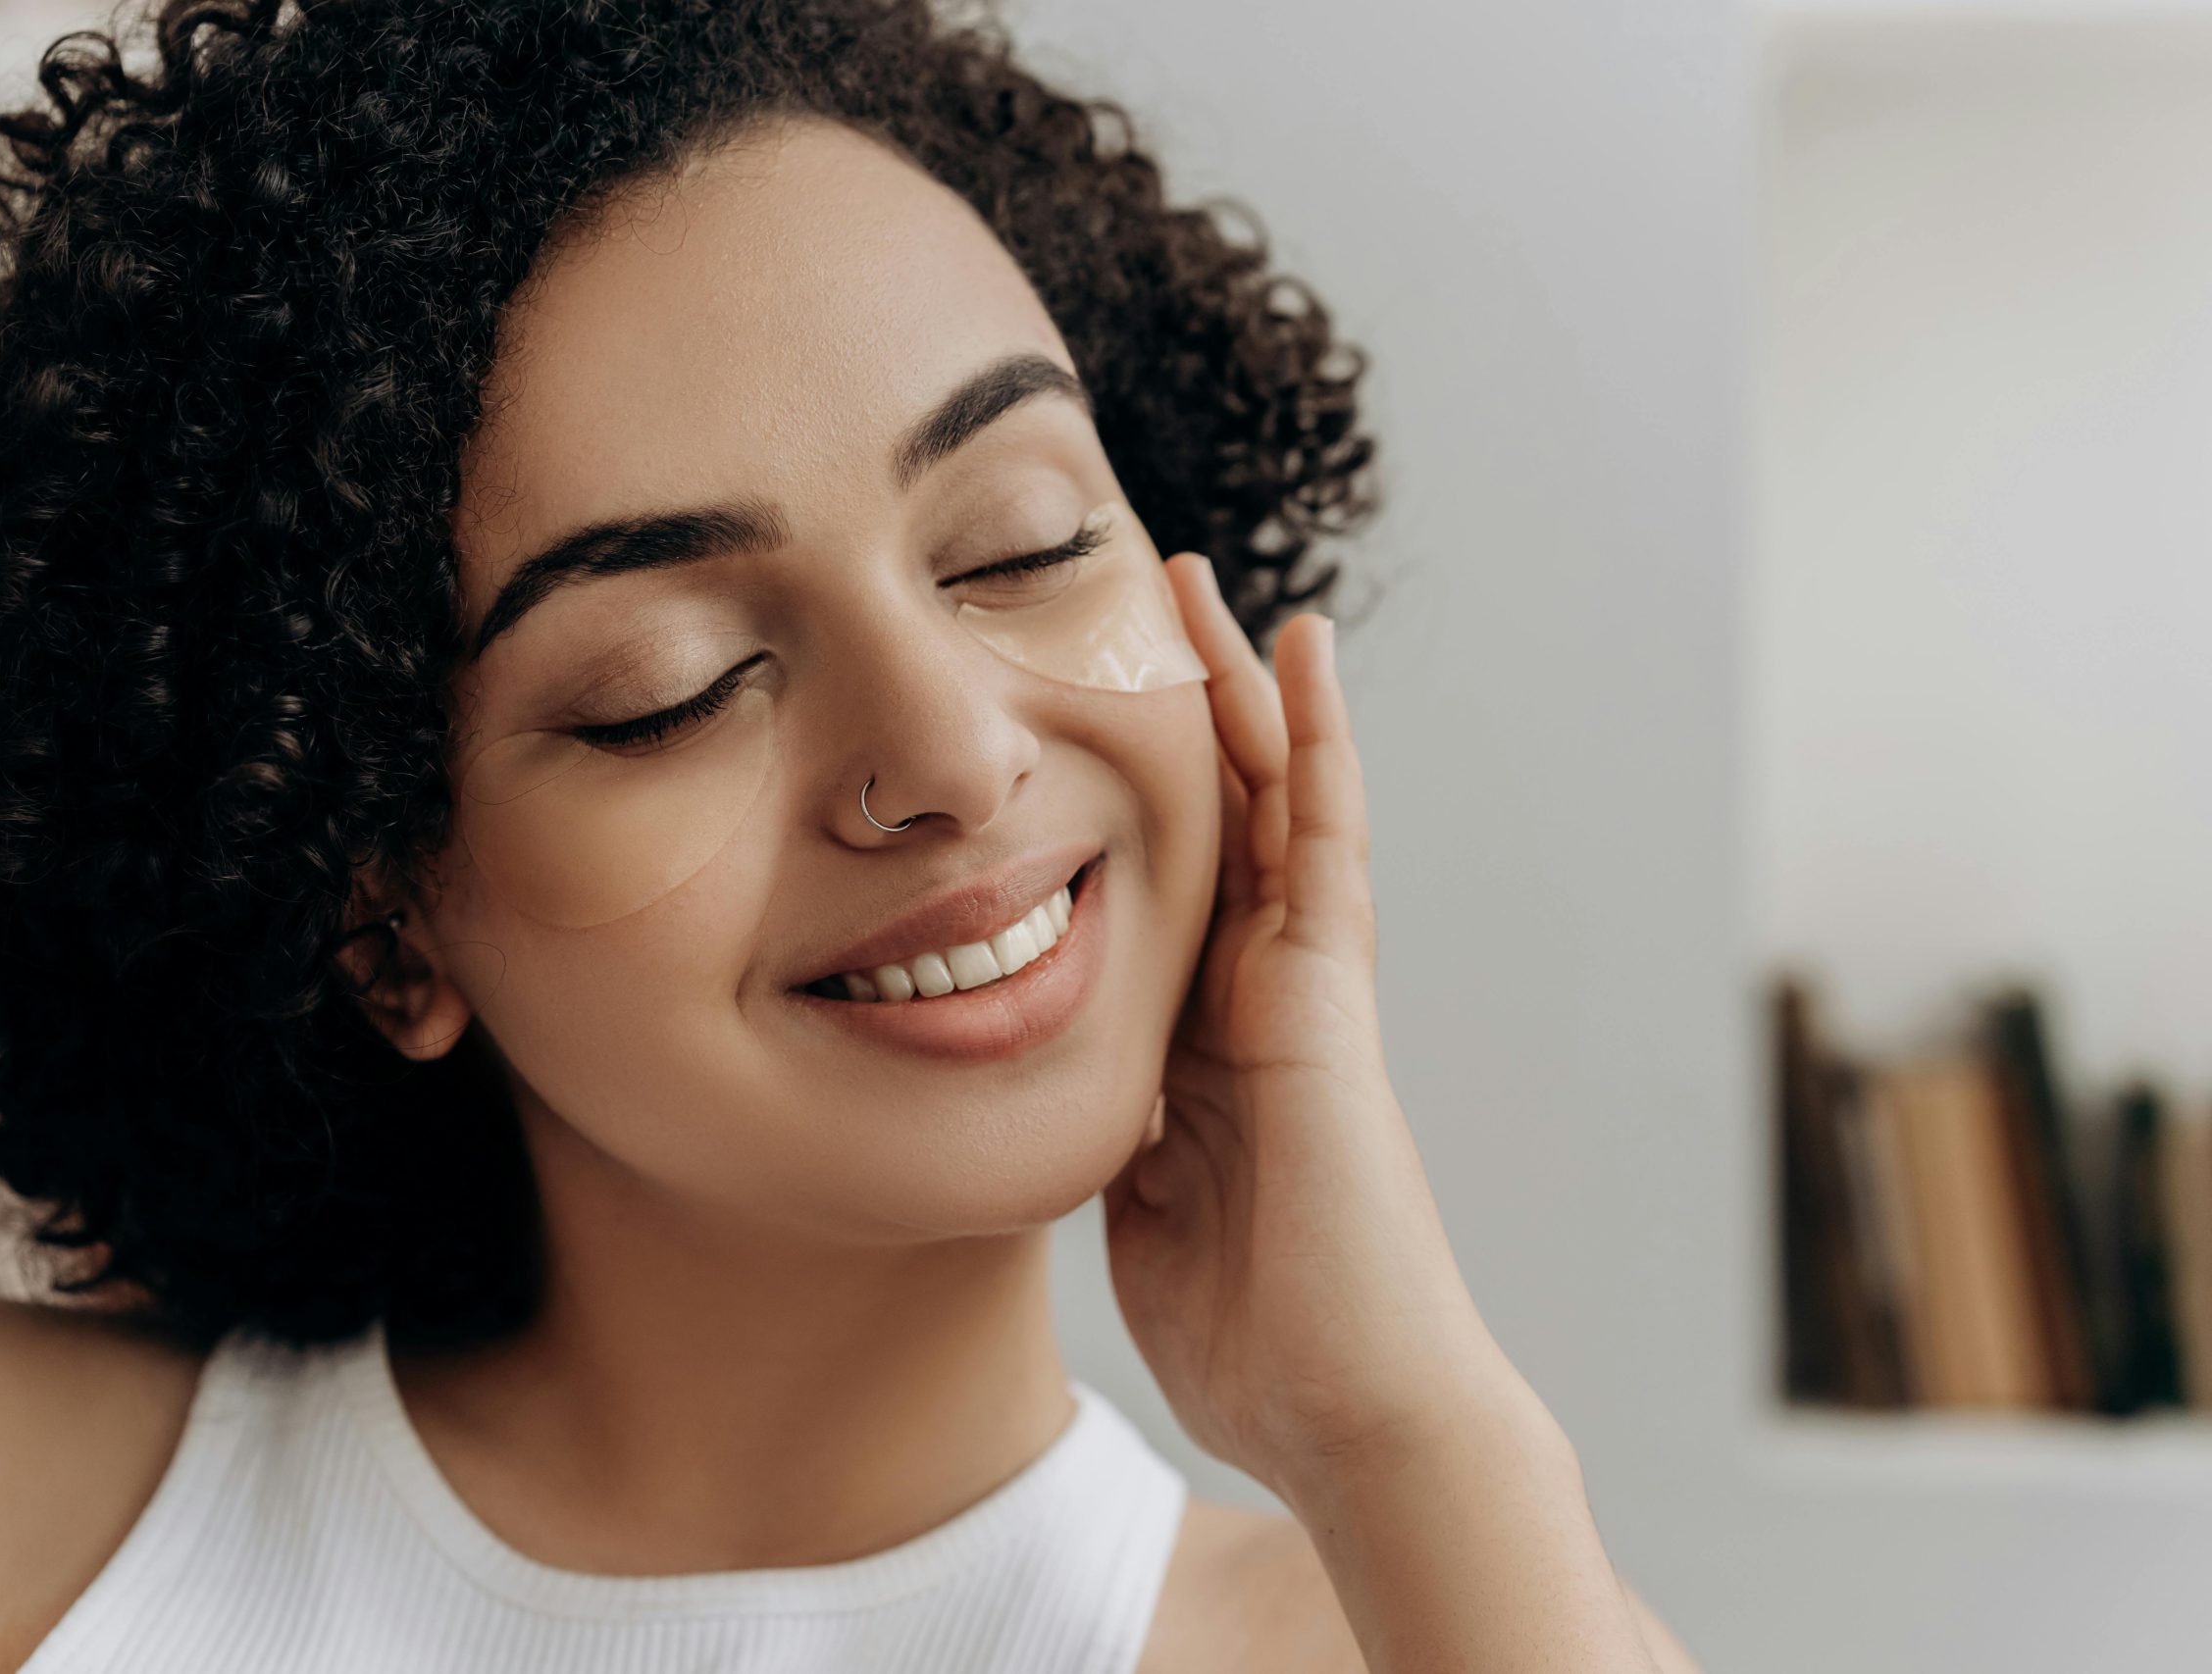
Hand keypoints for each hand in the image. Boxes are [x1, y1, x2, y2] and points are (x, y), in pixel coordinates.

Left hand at [1103, 555, 1533, 1504]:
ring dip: (1242, 692)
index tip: (1079, 723)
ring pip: (1275, 805)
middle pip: (1220, 825)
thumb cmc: (1261, 1345)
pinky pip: (1324, 838)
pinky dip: (1316, 739)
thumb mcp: (1143, 1219)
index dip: (1131, 802)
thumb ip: (1118, 1141)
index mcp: (1203, 1049)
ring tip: (1212, 584)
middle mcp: (1256, 999)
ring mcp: (1301, 990)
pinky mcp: (1329, 994)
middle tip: (1137, 605)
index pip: (1168, 892)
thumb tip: (1074, 1101)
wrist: (1353, 1414)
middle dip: (1183, 719)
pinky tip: (1300, 650)